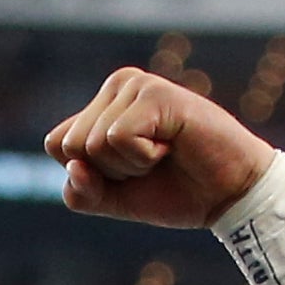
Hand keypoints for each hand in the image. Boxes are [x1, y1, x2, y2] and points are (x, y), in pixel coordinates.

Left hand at [44, 68, 275, 229]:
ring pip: (92, 144)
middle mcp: (116, 85)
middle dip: (107, 172)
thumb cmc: (175, 191)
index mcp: (101, 104)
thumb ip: (82, 191)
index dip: (88, 175)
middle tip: (150, 164)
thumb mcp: (114, 200)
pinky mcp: (156, 93)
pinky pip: (117, 139)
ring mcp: (136, 85)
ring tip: (163, 154)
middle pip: (69, 146)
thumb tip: (73, 166)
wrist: (229, 195)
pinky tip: (172, 146)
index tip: (127, 172)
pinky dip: (143, 157)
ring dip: (129, 166)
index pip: (56, 145)